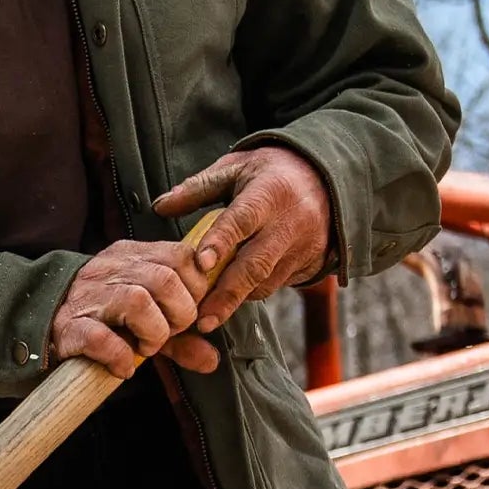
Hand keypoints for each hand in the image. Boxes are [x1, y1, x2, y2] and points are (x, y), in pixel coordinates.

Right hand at [47, 239, 221, 377]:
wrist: (37, 321)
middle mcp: (111, 269)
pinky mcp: (68, 326)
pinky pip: (101, 337)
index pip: (181, 256)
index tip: (188, 312)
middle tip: (168, 334)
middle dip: (179, 315)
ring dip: (153, 332)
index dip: (195, 287)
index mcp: (132, 256)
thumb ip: (179, 337)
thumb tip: (211, 359)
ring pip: (137, 301)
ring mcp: (88, 296)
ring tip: (146, 348)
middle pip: (164, 279)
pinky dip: (120, 356)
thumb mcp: (145, 321)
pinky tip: (123, 367)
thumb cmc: (100, 318)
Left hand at [153, 147, 334, 333]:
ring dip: (236, 300)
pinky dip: (252, 294)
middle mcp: (289, 222)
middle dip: (227, 295)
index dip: (221, 243)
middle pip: (256, 265)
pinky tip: (230, 300)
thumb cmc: (272, 172)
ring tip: (207, 317)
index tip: (201, 265)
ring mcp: (303, 247)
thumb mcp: (236, 168)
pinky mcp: (311, 264)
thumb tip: (160, 207)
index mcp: (268, 193)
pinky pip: (277, 285)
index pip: (242, 220)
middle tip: (201, 320)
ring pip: (266, 281)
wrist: (328, 178)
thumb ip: (198, 188)